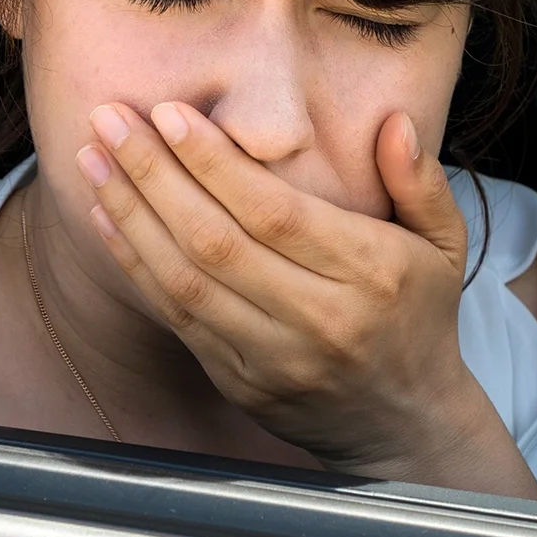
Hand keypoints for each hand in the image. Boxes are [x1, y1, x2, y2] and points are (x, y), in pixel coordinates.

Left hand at [80, 102, 536, 498]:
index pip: (276, 212)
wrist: (404, 422)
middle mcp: (319, 319)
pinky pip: (176, 317)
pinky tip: (106, 217)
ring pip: (186, 280)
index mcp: (369, 274)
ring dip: (131, 215)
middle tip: (110, 120)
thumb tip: (395, 122)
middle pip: (217, 241)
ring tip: (92, 159)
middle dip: (154, 175)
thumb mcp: (443, 245)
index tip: (170, 114)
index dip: (215, 163)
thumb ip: (420, 182)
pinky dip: (135, 263)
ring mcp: (274, 358)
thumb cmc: (419, 316)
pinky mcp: (239, 382)